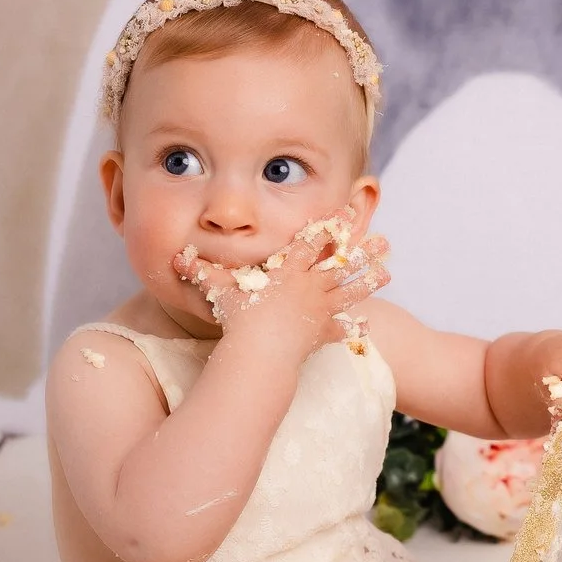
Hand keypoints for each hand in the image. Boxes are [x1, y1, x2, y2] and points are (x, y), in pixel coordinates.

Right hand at [175, 218, 389, 364]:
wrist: (259, 351)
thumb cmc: (239, 317)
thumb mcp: (219, 290)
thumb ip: (201, 272)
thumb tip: (174, 257)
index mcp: (289, 270)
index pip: (313, 240)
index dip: (331, 223)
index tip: (349, 210)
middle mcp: (309, 285)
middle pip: (341, 263)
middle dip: (362, 249)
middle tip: (384, 239)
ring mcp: (319, 309)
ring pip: (349, 291)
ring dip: (369, 281)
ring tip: (387, 272)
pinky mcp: (321, 333)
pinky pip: (340, 330)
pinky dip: (353, 328)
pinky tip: (367, 326)